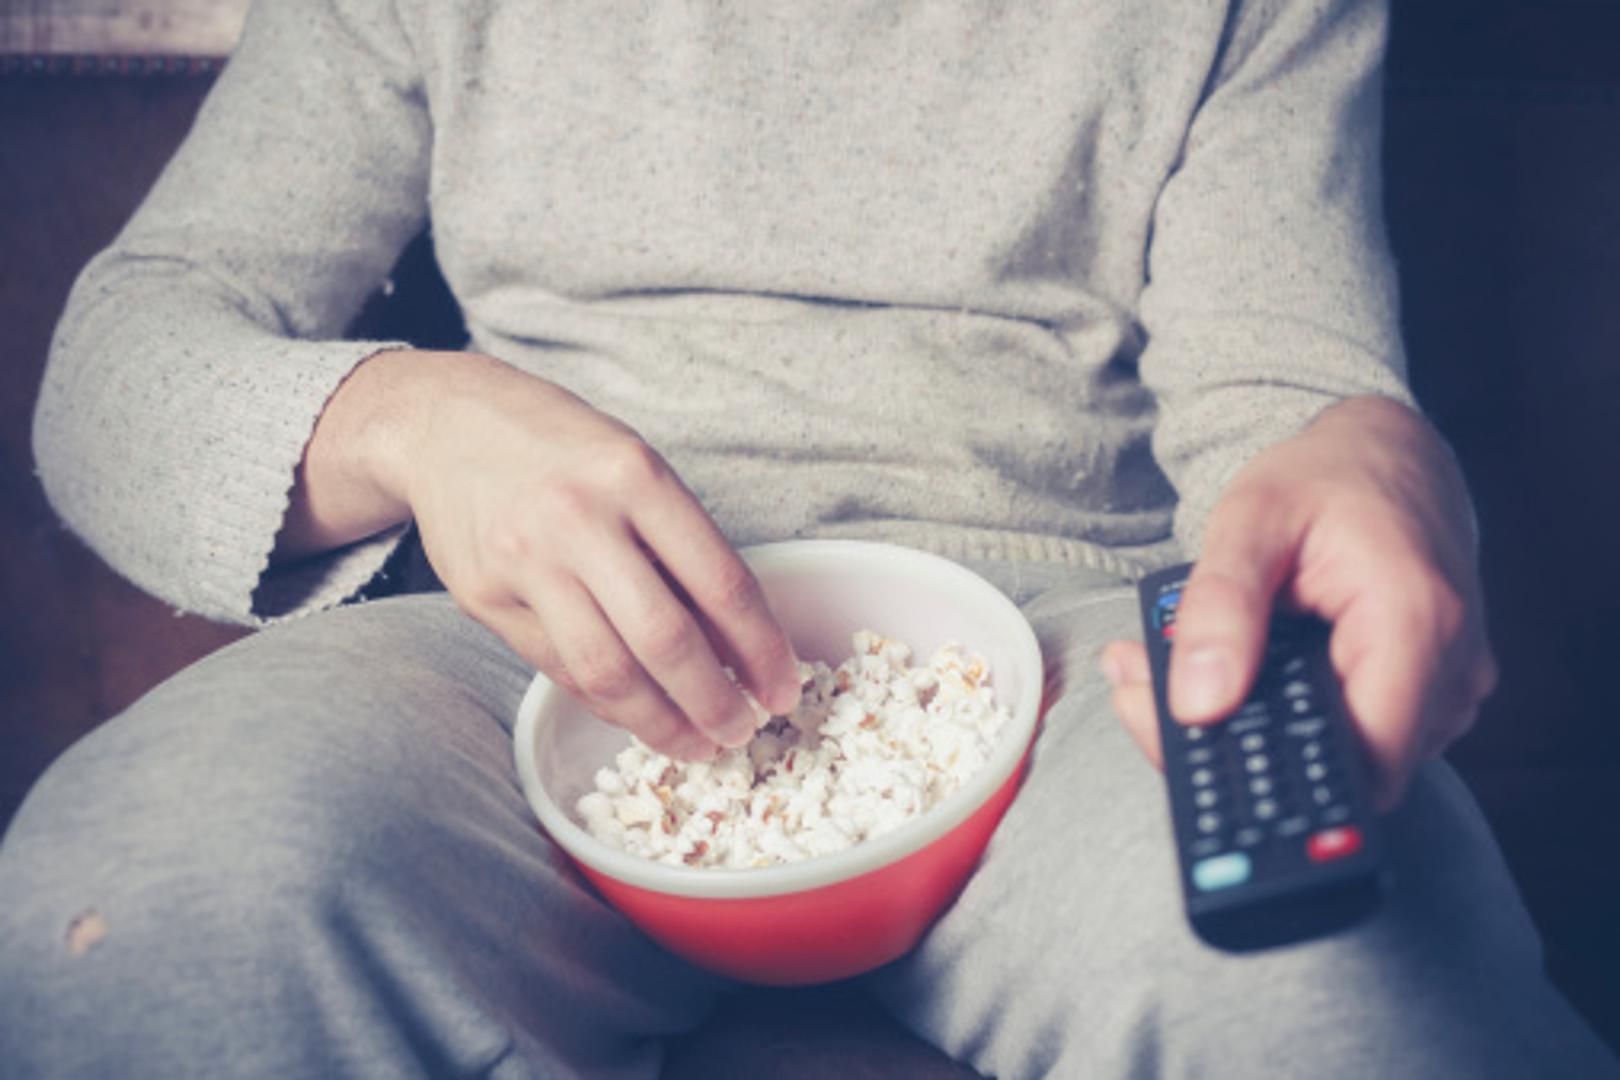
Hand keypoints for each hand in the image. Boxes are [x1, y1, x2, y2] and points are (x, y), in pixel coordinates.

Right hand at [279, 349, 801, 758]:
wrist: (446, 423)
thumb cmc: (560, 447)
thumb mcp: (635, 467)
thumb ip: (681, 548)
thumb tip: (739, 645)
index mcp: (636, 477)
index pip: (721, 582)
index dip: (762, 649)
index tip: (783, 687)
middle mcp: (580, 520)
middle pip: (665, 640)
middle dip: (715, 702)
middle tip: (742, 731)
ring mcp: (526, 562)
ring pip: (607, 671)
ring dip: (661, 722)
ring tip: (696, 744)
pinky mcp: (485, 597)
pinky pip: (560, 668)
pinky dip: (607, 701)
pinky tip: (639, 715)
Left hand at [1099, 396, 1497, 809]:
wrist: (1388, 453)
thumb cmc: (1327, 477)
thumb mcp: (1251, 519)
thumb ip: (1220, 608)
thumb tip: (1198, 703)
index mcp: (1414, 622)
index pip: (1362, 761)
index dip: (1275, 779)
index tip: (1190, 747)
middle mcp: (1449, 668)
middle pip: (1345, 771)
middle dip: (1238, 748)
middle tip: (1145, 694)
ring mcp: (1447, 687)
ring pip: (1347, 760)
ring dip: (1258, 731)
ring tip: (1181, 670)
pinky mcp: (1428, 694)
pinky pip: (1354, 734)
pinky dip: (1286, 715)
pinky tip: (1234, 673)